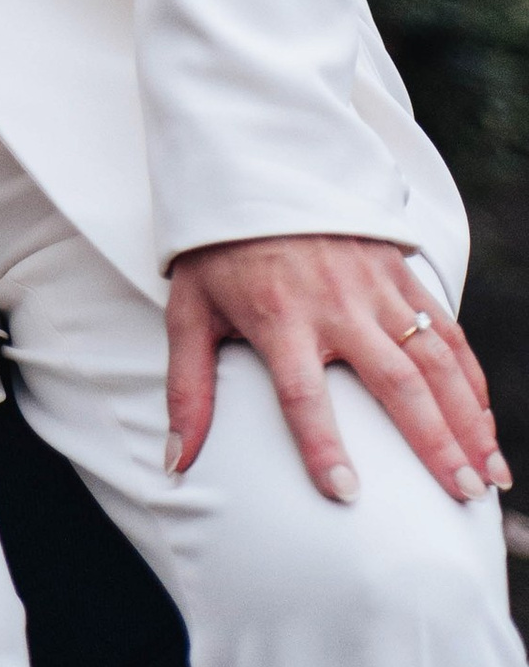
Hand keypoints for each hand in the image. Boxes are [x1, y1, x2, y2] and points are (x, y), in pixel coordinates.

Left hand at [166, 233, 507, 504]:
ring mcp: (375, 288)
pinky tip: (485, 421)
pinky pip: (446, 330)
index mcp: (279, 318)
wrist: (252, 171)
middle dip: (434, 443)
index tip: (345, 494)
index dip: (321, 445)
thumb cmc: (216, 253)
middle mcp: (335, 305)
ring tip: (489, 474)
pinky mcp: (399, 272)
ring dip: (468, 419)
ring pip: (435, 361)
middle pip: (394, 383)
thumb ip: (188, 389)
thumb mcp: (188, 313)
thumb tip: (178, 462)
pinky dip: (472, 377)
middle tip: (462, 495)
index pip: (301, 394)